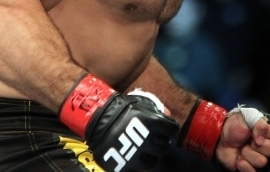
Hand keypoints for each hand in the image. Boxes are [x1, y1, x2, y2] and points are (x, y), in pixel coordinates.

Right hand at [59, 74, 178, 171]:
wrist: (96, 120)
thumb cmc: (121, 110)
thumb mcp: (141, 104)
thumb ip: (157, 110)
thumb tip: (169, 116)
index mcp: (153, 123)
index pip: (173, 130)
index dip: (170, 129)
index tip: (166, 129)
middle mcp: (147, 140)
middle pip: (164, 147)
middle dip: (161, 143)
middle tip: (155, 140)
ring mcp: (136, 156)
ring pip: (153, 162)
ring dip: (151, 156)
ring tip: (145, 150)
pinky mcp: (126, 166)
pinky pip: (138, 170)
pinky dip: (138, 164)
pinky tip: (135, 156)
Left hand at [216, 107, 269, 171]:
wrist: (220, 138)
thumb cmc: (234, 125)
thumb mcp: (246, 117)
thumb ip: (259, 123)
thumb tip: (261, 139)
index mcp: (269, 131)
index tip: (256, 131)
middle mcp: (268, 145)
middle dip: (257, 145)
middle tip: (248, 140)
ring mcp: (261, 157)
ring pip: (263, 161)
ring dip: (248, 154)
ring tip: (241, 148)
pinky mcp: (252, 168)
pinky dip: (245, 166)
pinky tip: (239, 159)